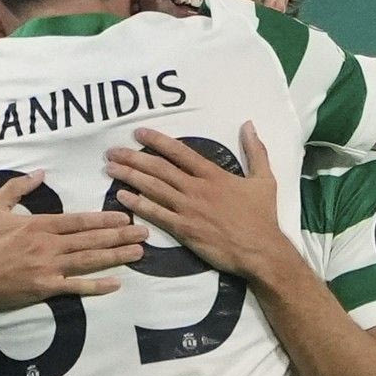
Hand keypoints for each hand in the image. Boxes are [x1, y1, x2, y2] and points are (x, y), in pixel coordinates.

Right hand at [0, 171, 147, 319]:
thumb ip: (17, 188)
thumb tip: (40, 172)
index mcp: (39, 225)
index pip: (78, 221)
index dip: (104, 219)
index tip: (124, 217)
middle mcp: (48, 245)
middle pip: (90, 239)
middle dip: (120, 235)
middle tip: (144, 232)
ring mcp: (48, 268)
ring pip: (89, 260)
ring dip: (116, 256)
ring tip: (139, 252)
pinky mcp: (45, 288)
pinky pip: (76, 287)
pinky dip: (97, 286)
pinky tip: (116, 283)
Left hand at [105, 122, 290, 277]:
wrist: (261, 251)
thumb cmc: (262, 217)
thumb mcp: (264, 179)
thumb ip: (256, 151)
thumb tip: (249, 125)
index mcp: (213, 175)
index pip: (180, 153)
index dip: (157, 141)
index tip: (139, 134)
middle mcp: (197, 189)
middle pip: (159, 168)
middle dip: (133, 158)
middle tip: (112, 151)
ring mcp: (188, 209)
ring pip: (153, 188)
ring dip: (129, 176)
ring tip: (110, 168)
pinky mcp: (184, 230)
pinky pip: (156, 214)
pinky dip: (138, 204)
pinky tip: (121, 197)